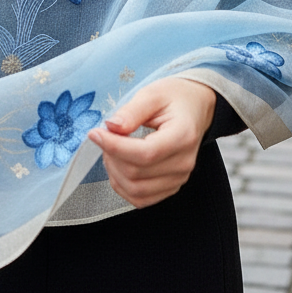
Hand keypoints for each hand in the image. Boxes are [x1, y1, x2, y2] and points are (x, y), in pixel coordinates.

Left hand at [88, 77, 216, 208]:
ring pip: (136, 191)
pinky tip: (118, 165)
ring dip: (115, 173)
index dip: (115, 146)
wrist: (195, 107)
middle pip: (137, 174)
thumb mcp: (152, 94)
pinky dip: (123, 186)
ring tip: (111, 149)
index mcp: (183, 136)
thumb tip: (111, 127)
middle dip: (111, 156)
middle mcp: (183, 163)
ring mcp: (178, 178)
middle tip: (104, 136)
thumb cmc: (175, 98)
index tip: (95, 133)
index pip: (145, 153)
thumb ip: (131, 111)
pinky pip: (142, 199)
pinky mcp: (171, 187)